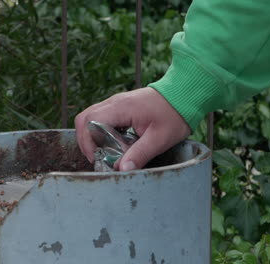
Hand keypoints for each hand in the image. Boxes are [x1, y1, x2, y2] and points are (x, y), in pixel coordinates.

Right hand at [75, 87, 190, 170]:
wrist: (184, 94)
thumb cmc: (174, 114)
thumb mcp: (159, 139)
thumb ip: (139, 155)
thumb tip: (122, 169)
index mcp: (121, 108)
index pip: (90, 122)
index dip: (87, 142)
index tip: (96, 158)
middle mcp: (114, 102)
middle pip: (84, 119)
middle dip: (85, 140)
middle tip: (97, 157)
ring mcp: (116, 102)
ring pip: (90, 117)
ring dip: (91, 136)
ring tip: (104, 152)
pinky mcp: (120, 106)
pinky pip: (100, 117)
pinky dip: (100, 131)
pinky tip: (112, 143)